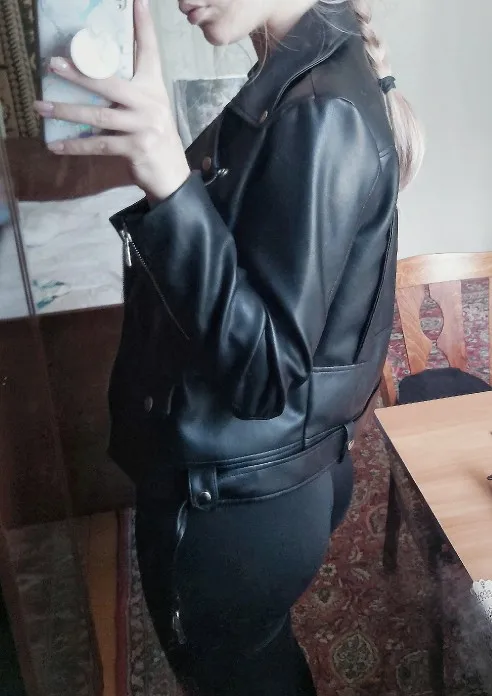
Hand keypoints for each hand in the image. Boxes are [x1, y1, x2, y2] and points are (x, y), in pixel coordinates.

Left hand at [33, 0, 189, 200]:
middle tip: (53, 64)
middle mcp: (150, 103)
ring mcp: (143, 126)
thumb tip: (93, 77)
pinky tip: (56, 145)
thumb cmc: (155, 139)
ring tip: (42, 106)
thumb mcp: (148, 110)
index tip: (137, 0)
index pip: (148, 51)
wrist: (172, 175)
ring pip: (99, 116)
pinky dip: (75, 146)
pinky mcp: (136, 148)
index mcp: (153, 88)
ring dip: (67, 112)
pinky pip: (98, 145)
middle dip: (79, 74)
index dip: (143, 26)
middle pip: (109, 83)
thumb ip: (129, 93)